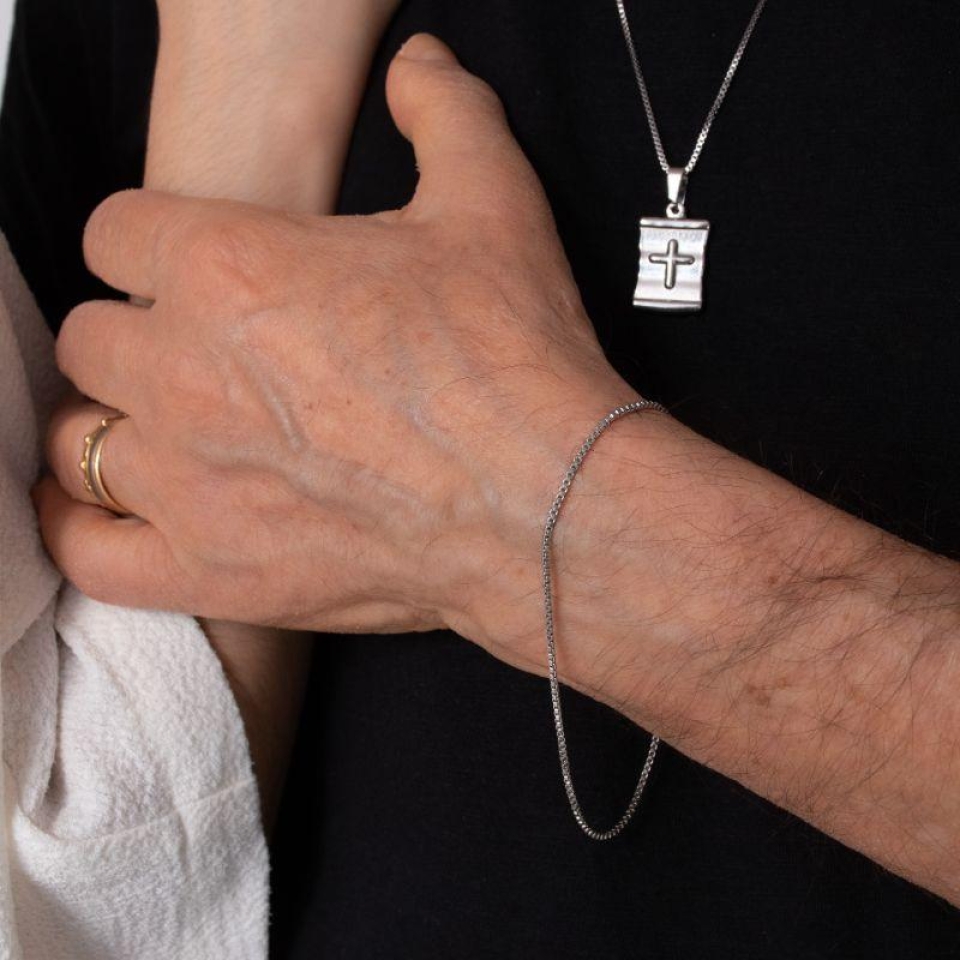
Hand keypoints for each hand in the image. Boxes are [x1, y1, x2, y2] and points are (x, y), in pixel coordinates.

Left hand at [39, 35, 640, 671]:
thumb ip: (443, 113)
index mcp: (229, 265)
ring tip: (175, 435)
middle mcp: (185, 369)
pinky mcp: (210, 569)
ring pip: (78, 441)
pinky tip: (119, 514)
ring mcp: (187, 478)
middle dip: (138, 339)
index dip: (151, 248)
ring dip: (119, 429)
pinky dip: (86, 530)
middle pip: (89, 338)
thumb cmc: (513, 360)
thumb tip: (420, 69)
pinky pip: (87, 553)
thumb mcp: (490, 203)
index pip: (114, 234)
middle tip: (200, 359)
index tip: (187, 273)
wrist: (545, 499)